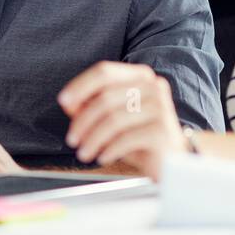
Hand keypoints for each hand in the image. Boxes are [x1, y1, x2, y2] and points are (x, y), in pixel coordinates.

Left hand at [58, 61, 187, 178]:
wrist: (171, 163)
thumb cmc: (139, 139)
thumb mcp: (111, 120)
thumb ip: (90, 107)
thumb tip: (69, 103)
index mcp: (140, 76)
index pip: (105, 71)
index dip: (80, 85)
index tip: (63, 101)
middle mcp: (153, 86)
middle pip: (105, 98)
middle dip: (82, 121)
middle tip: (72, 140)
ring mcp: (160, 107)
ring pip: (113, 119)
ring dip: (92, 139)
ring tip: (84, 153)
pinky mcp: (162, 130)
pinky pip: (125, 138)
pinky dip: (109, 150)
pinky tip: (103, 157)